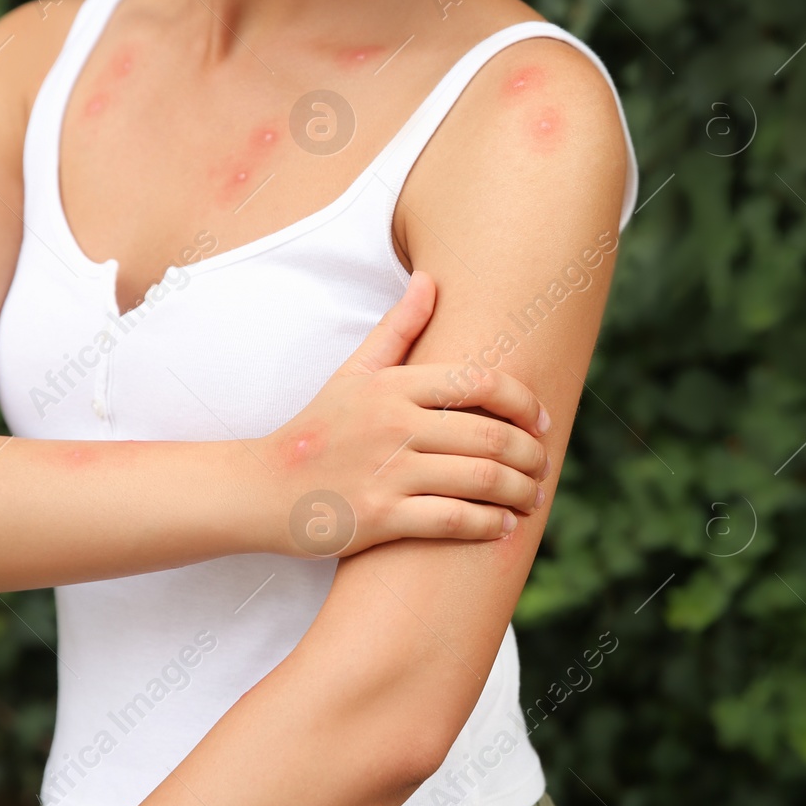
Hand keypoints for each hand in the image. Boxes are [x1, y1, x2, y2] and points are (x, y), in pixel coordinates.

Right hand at [261, 270, 550, 557]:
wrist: (262, 489)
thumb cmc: (317, 428)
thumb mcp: (353, 372)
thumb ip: (398, 328)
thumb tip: (430, 280)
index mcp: (392, 385)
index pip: (479, 382)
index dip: (523, 402)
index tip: (543, 420)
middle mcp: (392, 424)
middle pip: (489, 435)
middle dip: (530, 454)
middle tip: (543, 465)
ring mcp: (386, 472)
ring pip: (479, 480)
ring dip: (519, 491)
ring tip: (533, 497)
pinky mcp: (379, 518)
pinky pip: (452, 520)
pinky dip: (487, 524)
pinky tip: (502, 525)